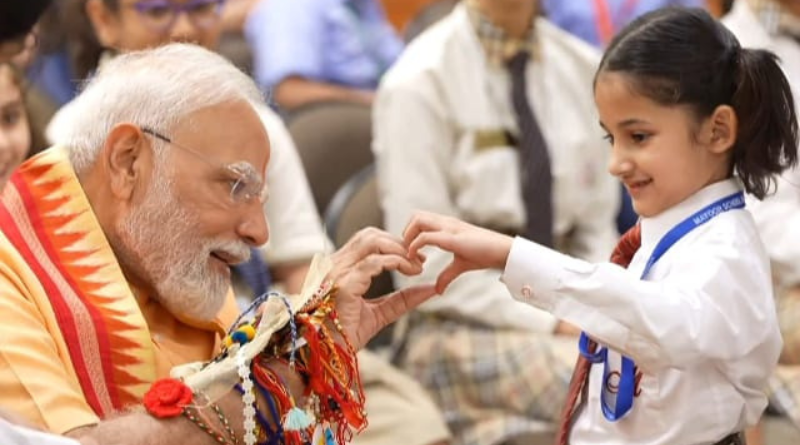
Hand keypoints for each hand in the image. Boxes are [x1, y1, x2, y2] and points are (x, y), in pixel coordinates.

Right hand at [328, 228, 435, 349]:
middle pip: (370, 235)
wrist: (325, 357)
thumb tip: (430, 289)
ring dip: (399, 250)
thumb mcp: (378, 314)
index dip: (394, 244)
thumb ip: (401, 300)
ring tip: (416, 265)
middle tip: (420, 260)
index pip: (366, 240)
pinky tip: (409, 272)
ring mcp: (337, 273)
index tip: (415, 258)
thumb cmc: (344, 337)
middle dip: (399, 243)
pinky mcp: (343, 285)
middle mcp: (335, 265)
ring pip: (372, 242)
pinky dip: (395, 262)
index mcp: (339, 268)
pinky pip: (373, 263)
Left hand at [403, 211, 513, 293]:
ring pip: (417, 220)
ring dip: (409, 236)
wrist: (504, 252)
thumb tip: (438, 290)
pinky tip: (416, 259)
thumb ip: (446, 275)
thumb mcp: (461, 265)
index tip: (410, 253)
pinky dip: (415, 246)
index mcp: (447, 226)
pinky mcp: (452, 237)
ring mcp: (449, 227)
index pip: (420, 219)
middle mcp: (446, 222)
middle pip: (415, 216)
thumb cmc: (485, 254)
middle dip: (406, 232)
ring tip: (410, 255)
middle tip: (408, 252)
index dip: (411, 234)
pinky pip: (426, 236)